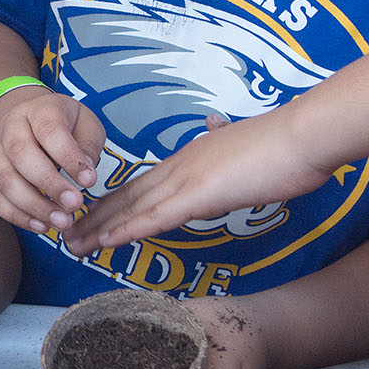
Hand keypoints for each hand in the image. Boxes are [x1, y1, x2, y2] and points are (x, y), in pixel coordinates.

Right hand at [0, 85, 104, 236]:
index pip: (49, 130)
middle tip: (74, 204)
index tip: (89, 180)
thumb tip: (85, 176)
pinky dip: (17, 216)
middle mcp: (10, 127)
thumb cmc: (64, 126)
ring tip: (62, 222)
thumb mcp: (86, 124)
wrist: (28, 121)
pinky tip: (42, 226)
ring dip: (33, 206)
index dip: (68, 157)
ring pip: (4, 180)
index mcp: (39, 110)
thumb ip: (88, 146)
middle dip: (49, 184)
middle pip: (21, 154)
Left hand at [74, 110, 332, 251]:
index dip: (115, 202)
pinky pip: (156, 217)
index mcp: (191, 158)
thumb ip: (225, 137)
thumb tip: (216, 124)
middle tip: (64, 233)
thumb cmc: (285, 143)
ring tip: (70, 245)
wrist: (304, 134)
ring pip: (133, 208)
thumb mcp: (247, 140)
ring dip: (100, 229)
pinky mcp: (201, 195)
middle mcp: (181, 167)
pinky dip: (127, 230)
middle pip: (128, 197)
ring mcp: (188, 180)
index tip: (92, 215)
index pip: (144, 184)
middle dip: (95, 218)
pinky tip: (105, 242)